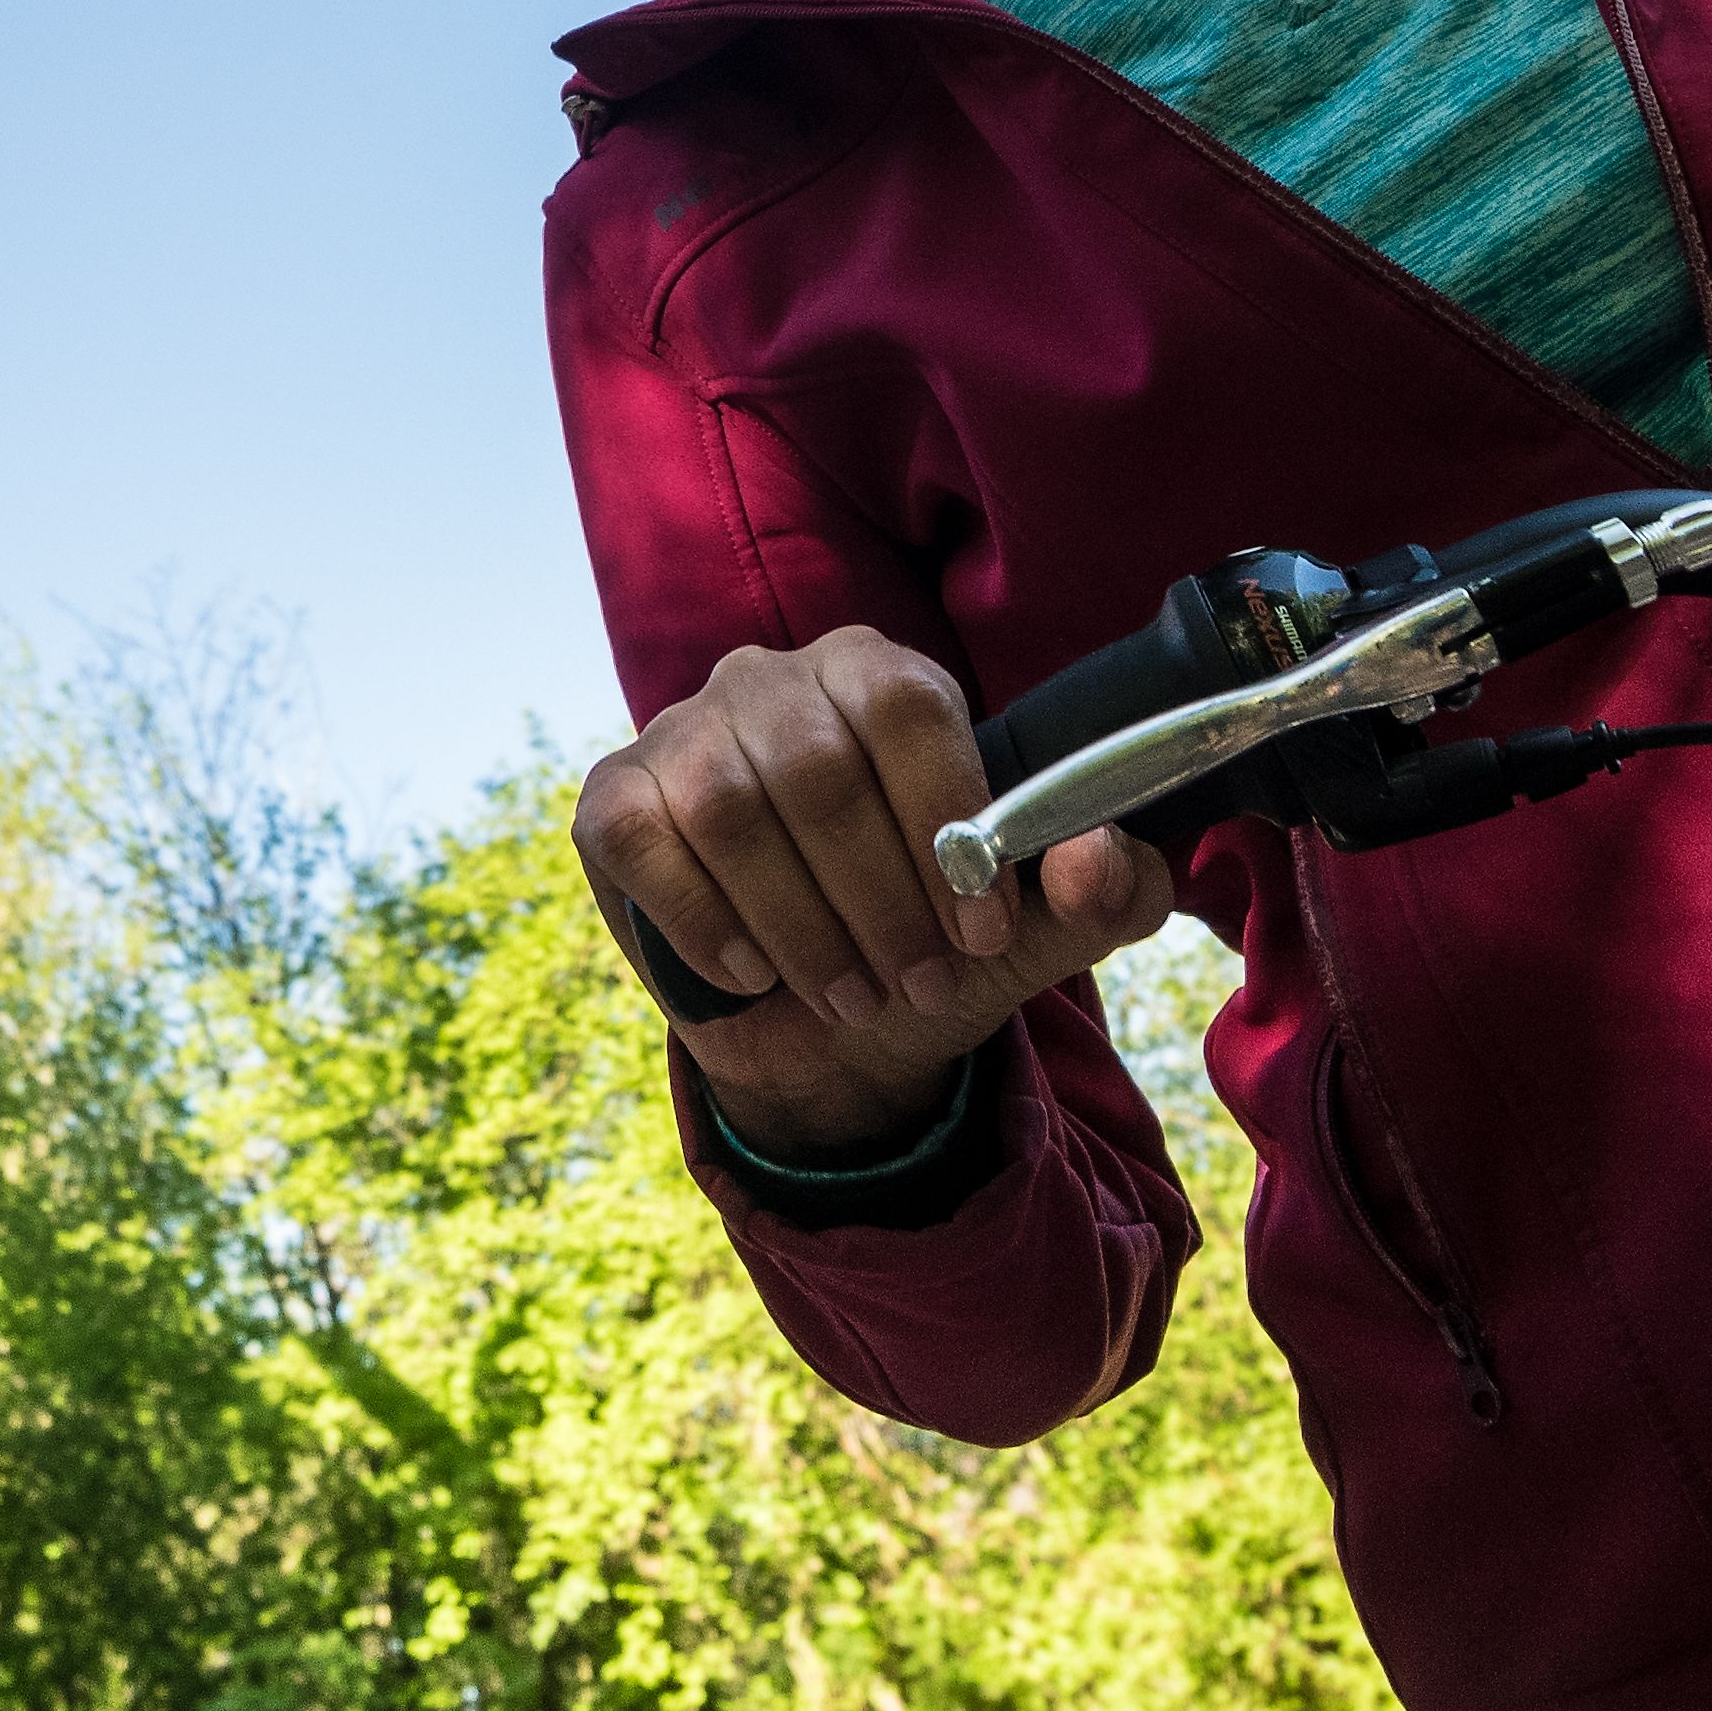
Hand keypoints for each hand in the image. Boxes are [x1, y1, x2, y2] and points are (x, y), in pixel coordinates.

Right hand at [570, 626, 1182, 1161]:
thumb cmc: (929, 950)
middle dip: (877, 898)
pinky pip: (643, 842)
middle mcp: (773, 678)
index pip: (906, 705)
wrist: (822, 1035)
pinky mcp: (611, 796)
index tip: (980, 927)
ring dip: (799, 924)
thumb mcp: (1034, 935)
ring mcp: (682, 731)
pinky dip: (706, 922)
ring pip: (728, 807)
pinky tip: (756, 973)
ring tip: (849, 994)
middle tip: (916, 981)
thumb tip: (1093, 851)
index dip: (945, 817)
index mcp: (879, 675)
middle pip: (815, 766)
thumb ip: (1100, 892)